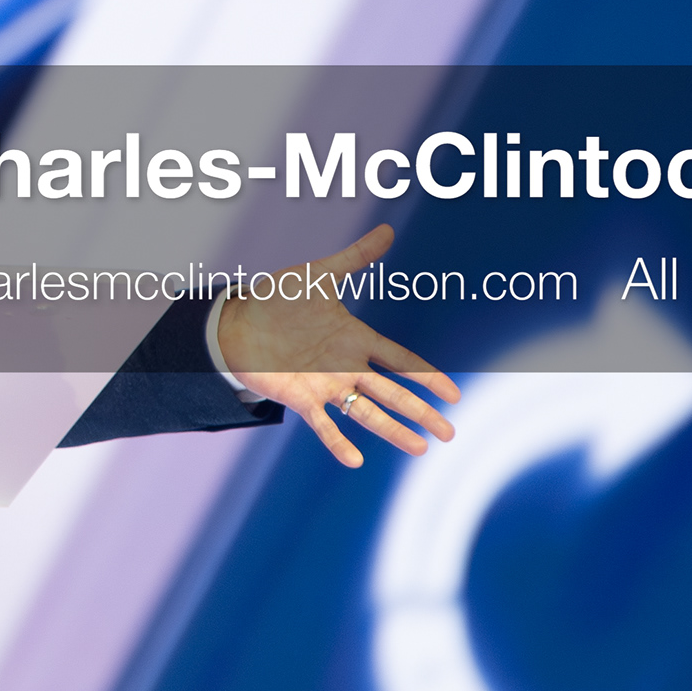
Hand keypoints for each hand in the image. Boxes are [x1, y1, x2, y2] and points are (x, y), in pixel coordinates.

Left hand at [215, 222, 461, 466]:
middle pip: (393, 393)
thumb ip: (355, 258)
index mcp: (356, 339)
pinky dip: (337, 441)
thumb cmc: (278, 298)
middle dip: (421, 412)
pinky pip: (323, 423)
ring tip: (420, 450)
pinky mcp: (300, 398)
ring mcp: (325, 385)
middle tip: (451, 434)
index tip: (454, 393)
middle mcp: (346, 367)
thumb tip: (387, 229)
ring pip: (367, 412)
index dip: (428, 376)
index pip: (402, 360)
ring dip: (393, 431)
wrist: (236, 321)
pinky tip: (355, 460)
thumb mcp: (319, 275)